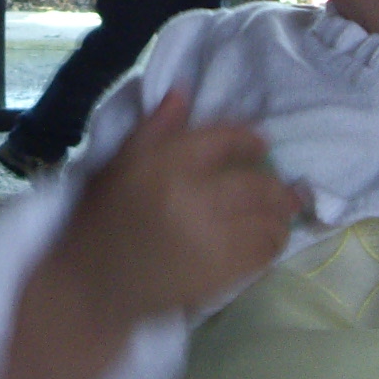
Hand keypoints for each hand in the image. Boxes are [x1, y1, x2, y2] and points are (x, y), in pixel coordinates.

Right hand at [0, 91, 303, 378]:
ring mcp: (210, 239)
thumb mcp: (118, 165)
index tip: (261, 144)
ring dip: (281, 214)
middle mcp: (192, 198)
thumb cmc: (101, 221)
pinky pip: (263, 253)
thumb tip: (183, 91)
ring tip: (285, 212)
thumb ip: (154, 128)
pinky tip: (270, 240)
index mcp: (164, 166)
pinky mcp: (219, 274)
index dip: (248, 139)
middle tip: (286, 187)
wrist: (92, 287)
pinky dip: (273, 243)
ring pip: (267, 220)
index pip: (224, 141)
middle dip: (276, 184)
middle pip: (256, 183)